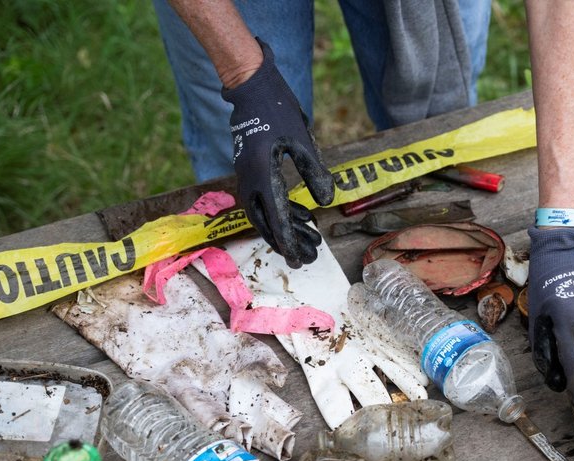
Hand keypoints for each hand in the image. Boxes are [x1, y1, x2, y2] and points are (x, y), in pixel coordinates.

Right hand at [212, 233, 428, 430]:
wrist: (303, 283)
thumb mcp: (271, 311)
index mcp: (315, 366)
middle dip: (380, 410)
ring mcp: (361, 352)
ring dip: (402, 392)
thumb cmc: (285, 300)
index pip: (329, 400)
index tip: (348, 434)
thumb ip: (268, 315)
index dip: (340, 418)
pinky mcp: (376, 336)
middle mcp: (342, 364)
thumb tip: (250, 310)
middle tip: (395, 428)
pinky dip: (410, 367)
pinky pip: (395, 354)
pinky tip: (425, 377)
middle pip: (364, 392)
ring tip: (421, 405)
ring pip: (385, 377)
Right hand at [221, 39, 334, 267]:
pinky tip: (302, 215)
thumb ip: (314, 173)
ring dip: (285, 228)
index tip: (299, 260)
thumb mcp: (301, 141)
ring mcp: (246, 175)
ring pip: (263, 214)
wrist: (251, 87)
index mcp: (262, 176)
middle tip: (308, 258)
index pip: (276, 219)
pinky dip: (280, 211)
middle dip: (287, 242)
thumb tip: (327, 202)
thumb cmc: (277, 110)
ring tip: (309, 238)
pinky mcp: (250, 170)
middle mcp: (249, 180)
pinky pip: (263, 199)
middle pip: (266, 223)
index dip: (289, 242)